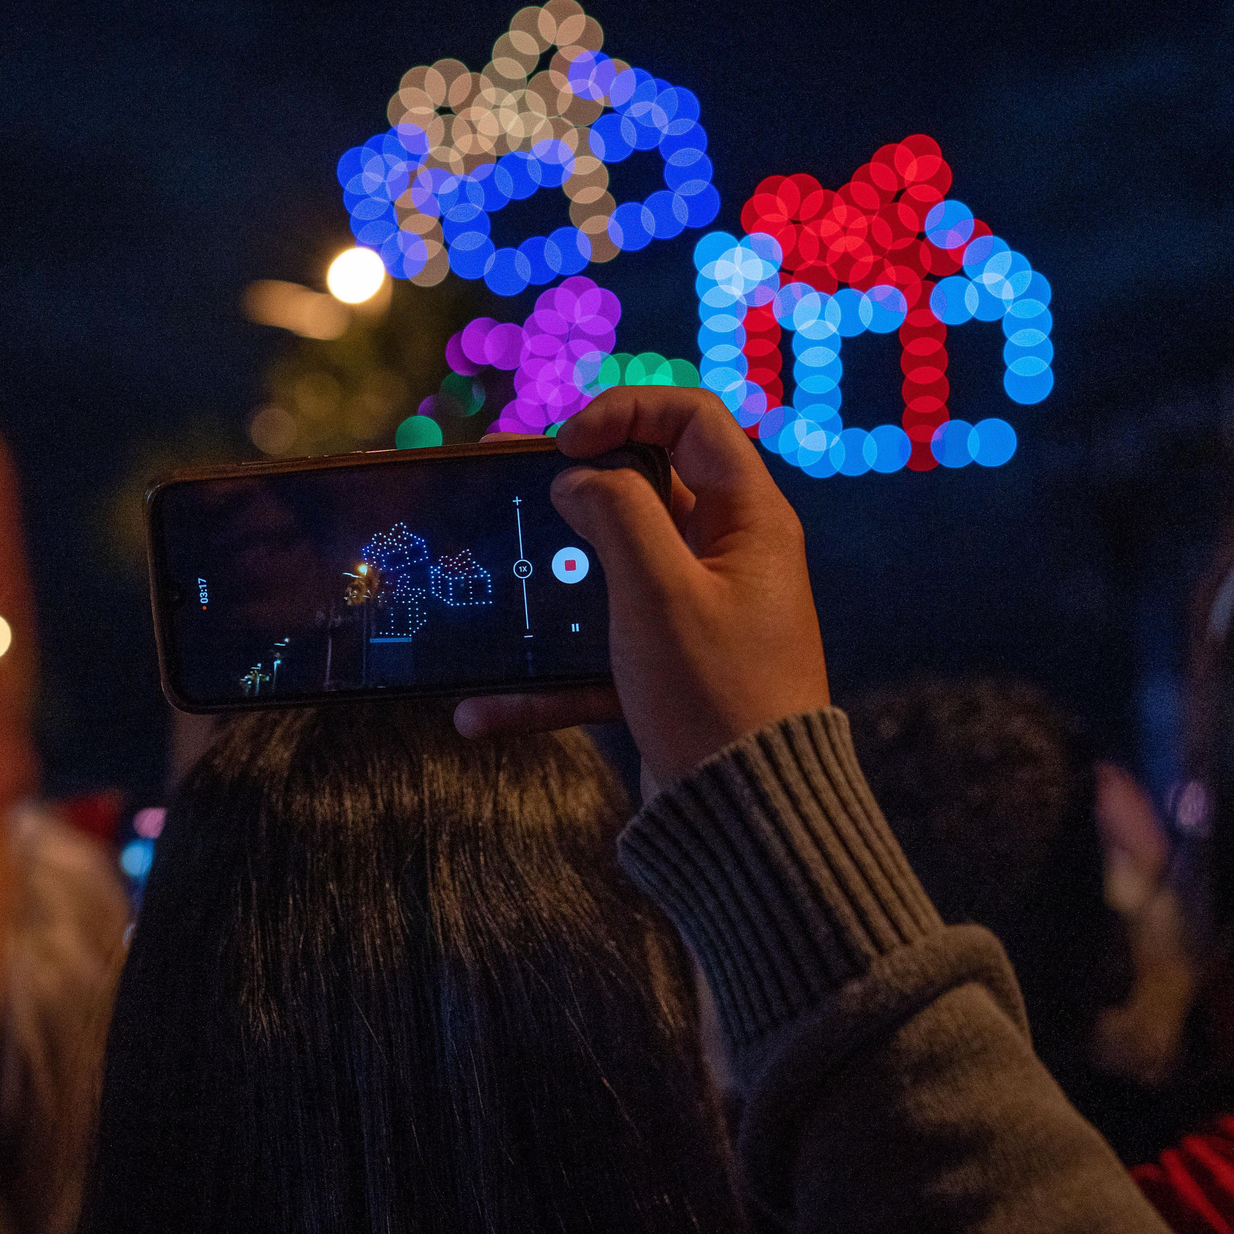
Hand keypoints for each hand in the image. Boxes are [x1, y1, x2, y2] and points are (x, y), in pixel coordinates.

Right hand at [454, 387, 829, 784]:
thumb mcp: (659, 591)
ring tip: (490, 581)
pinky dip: (549, 677)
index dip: (624, 411)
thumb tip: (579, 479)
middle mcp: (728, 558)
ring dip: (551, 584)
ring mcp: (698, 616)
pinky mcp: (669, 671)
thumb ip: (617, 514)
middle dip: (571, 490)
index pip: (692, 420)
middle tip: (506, 488)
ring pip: (612, 575)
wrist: (749, 821)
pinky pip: (600, 655)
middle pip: (644, 491)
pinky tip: (485, 709)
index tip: (563, 447)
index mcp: (748, 520)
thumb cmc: (717, 694)